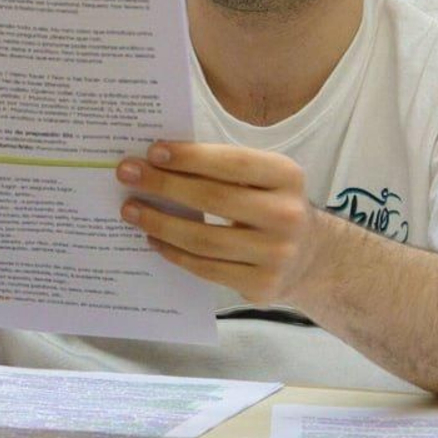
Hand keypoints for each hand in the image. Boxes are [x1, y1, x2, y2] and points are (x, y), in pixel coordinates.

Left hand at [115, 142, 325, 307]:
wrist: (311, 257)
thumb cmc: (270, 205)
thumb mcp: (262, 179)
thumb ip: (222, 168)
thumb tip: (158, 161)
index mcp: (287, 176)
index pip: (233, 163)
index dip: (191, 157)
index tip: (153, 151)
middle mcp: (287, 215)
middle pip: (213, 199)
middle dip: (164, 185)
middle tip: (127, 175)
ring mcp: (276, 255)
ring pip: (204, 239)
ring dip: (160, 223)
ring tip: (131, 210)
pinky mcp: (261, 285)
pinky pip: (206, 268)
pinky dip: (174, 252)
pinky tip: (154, 239)